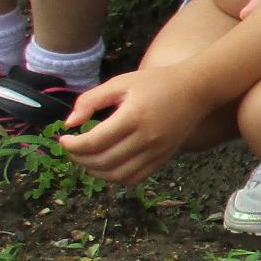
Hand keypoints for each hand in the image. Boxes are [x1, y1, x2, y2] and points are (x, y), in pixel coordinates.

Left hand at [58, 65, 215, 185]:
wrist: (196, 90)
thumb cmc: (156, 83)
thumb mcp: (121, 82)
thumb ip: (91, 100)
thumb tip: (70, 123)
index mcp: (133, 117)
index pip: (93, 142)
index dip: (72, 145)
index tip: (63, 139)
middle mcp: (146, 139)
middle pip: (102, 161)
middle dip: (79, 159)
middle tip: (71, 149)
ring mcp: (156, 152)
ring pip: (117, 175)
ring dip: (95, 172)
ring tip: (86, 160)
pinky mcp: (163, 158)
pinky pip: (134, 178)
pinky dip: (115, 177)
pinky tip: (107, 166)